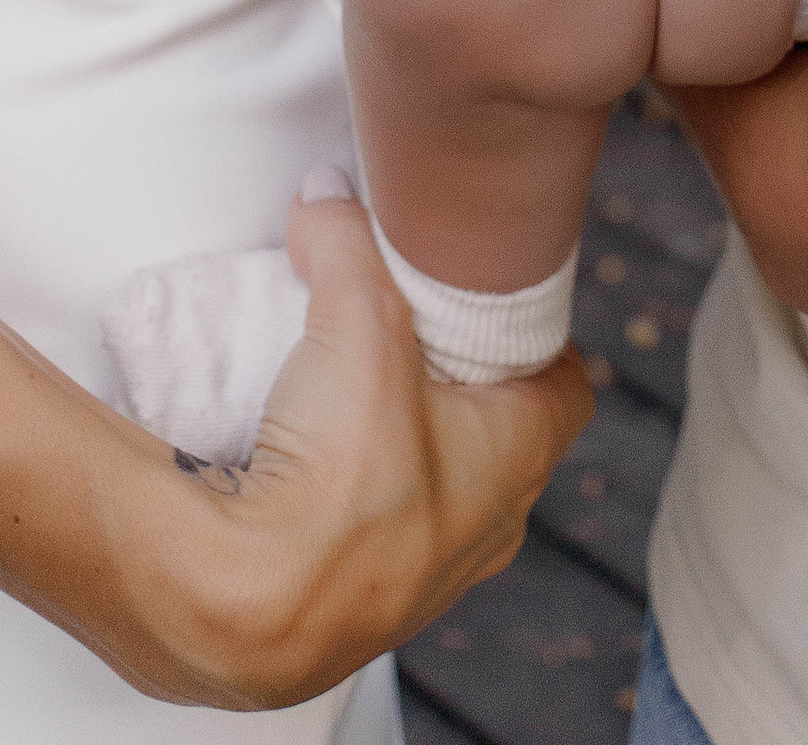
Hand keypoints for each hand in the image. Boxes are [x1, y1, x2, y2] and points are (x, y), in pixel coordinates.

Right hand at [139, 176, 589, 706]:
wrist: (242, 614)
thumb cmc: (337, 476)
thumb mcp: (357, 321)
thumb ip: (345, 241)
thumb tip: (326, 192)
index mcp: (516, 463)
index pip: (565, 388)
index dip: (537, 339)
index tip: (497, 302)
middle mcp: (484, 533)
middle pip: (500, 438)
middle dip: (463, 386)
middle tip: (414, 332)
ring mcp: (419, 583)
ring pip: (435, 494)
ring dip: (403, 448)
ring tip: (350, 391)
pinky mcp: (351, 609)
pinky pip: (371, 538)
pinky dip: (347, 498)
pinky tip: (302, 464)